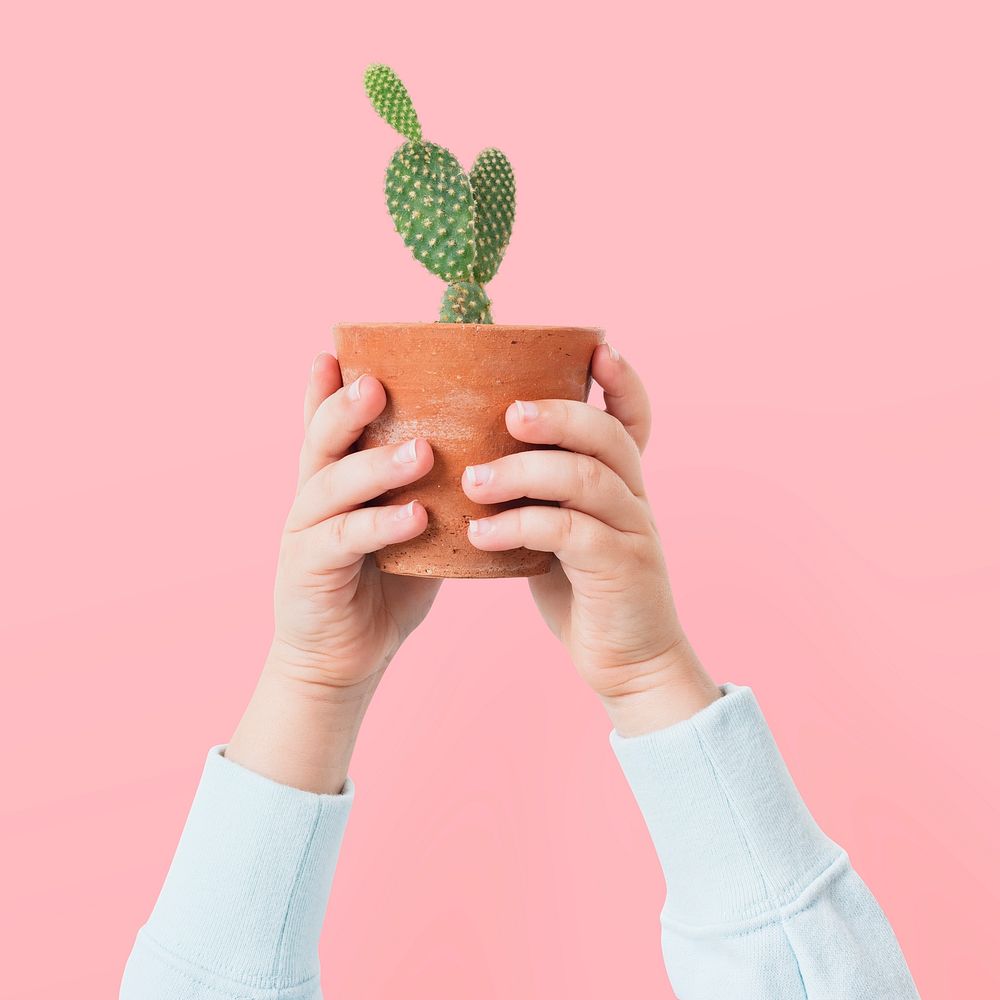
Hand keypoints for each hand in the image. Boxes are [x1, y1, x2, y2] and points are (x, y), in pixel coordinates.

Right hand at [227, 353, 439, 791]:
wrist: (345, 657)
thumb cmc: (385, 583)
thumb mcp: (407, 524)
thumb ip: (427, 486)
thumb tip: (484, 443)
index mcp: (335, 478)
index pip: (327, 423)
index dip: (328, 387)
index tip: (341, 348)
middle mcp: (312, 496)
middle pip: (320, 440)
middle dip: (346, 409)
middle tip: (379, 384)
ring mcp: (305, 533)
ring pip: (330, 486)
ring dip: (374, 465)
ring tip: (420, 450)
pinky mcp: (309, 573)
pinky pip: (345, 542)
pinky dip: (381, 526)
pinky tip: (415, 516)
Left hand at [463, 344, 720, 735]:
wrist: (627, 663)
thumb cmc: (585, 591)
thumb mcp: (564, 532)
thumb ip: (542, 494)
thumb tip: (477, 455)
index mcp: (622, 482)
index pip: (634, 418)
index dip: (622, 381)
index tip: (599, 349)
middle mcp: (634, 497)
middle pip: (606, 436)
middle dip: (558, 415)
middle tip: (507, 414)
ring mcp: (633, 532)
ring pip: (586, 479)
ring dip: (524, 473)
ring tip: (472, 480)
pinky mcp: (620, 570)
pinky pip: (568, 535)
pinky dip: (520, 527)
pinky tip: (480, 534)